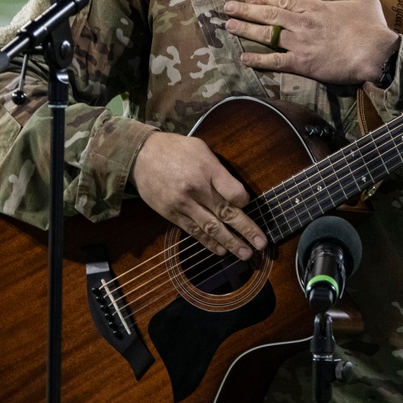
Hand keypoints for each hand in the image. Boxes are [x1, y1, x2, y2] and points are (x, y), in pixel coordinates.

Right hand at [130, 131, 267, 257]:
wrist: (140, 155)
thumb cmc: (175, 149)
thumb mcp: (201, 149)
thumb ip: (219, 170)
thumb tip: (236, 192)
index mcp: (206, 169)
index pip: (233, 192)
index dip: (245, 201)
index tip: (248, 204)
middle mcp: (196, 189)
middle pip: (226, 213)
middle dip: (246, 230)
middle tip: (261, 244)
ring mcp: (183, 204)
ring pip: (211, 228)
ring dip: (230, 243)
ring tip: (245, 254)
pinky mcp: (171, 214)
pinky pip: (193, 231)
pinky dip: (208, 242)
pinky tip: (221, 250)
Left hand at [223, 0, 399, 85]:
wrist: (376, 53)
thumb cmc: (372, 28)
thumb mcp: (364, 0)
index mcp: (315, 7)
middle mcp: (303, 22)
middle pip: (269, 14)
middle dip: (246, 10)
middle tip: (227, 7)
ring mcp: (301, 42)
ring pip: (268, 34)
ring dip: (246, 29)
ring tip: (229, 25)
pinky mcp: (303, 63)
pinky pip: (275, 61)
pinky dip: (258, 60)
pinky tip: (244, 58)